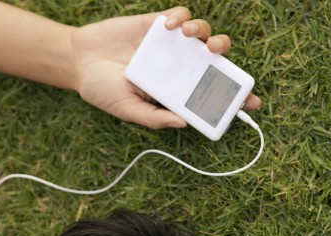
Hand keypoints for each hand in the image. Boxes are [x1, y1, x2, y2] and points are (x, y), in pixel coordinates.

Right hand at [71, 6, 260, 129]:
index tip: (251, 102)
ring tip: (195, 38)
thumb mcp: (128, 110)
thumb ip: (154, 118)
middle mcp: (180, 68)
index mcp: (177, 92)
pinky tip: (173, 26)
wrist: (79, 61)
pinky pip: (181, 17)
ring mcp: (172, 46)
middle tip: (220, 61)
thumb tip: (183, 124)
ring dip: (207, 34)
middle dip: (228, 62)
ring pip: (203, 36)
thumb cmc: (104, 90)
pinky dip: (183, 18)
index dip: (234, 98)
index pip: (212, 95)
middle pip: (216, 63)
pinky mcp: (159, 26)